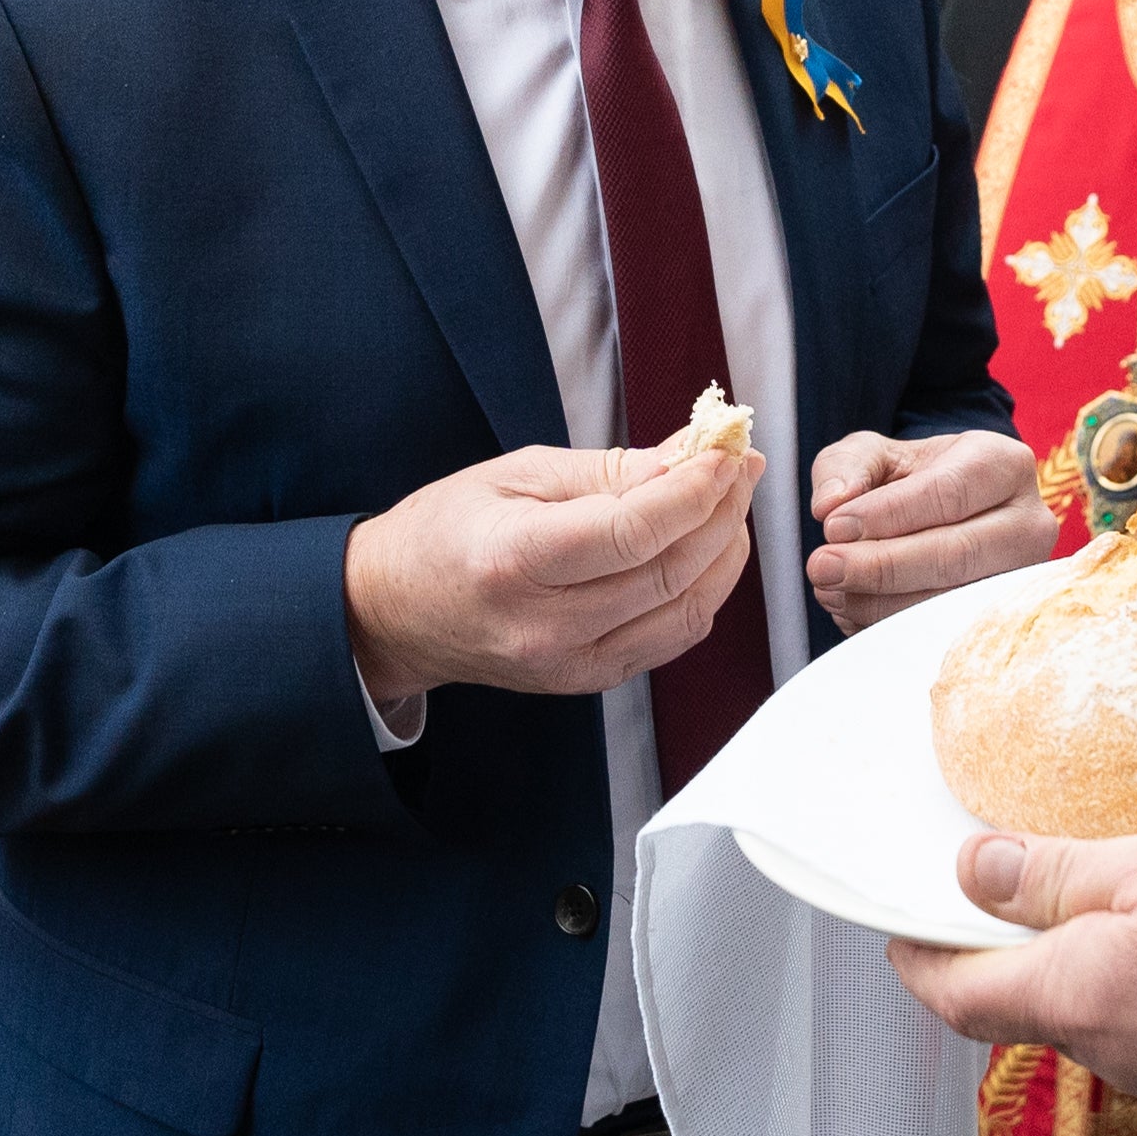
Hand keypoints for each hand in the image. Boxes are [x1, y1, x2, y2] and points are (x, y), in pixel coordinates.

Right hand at [343, 434, 760, 708]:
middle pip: (669, 572)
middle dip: (721, 512)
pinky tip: (706, 548)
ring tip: (730, 501)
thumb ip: (608, 470)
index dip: (693, 493)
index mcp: (514, 561)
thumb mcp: (517, 474)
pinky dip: (703, 590)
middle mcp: (544, 626)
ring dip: (724, 552)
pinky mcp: (588, 681)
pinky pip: (672, 637)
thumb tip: (689, 457)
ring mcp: (569, 664)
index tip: (726, 454)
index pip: (631, 534)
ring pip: (685, 611)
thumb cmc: (447, 530)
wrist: (396, 611)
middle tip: (740, 465)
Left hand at [802, 427, 1061, 629]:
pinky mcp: (1003, 622)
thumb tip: (832, 504)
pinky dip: (891, 628)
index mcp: (1004, 465)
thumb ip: (847, 467)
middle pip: (956, 554)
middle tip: (822, 568)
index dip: (889, 514)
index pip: (949, 492)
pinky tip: (852, 612)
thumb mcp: (876, 455)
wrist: (948, 516)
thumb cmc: (911, 481)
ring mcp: (1022, 580)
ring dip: (879, 604)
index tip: (833, 528)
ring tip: (830, 591)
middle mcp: (1028, 523)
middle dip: (882, 566)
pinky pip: (945, 635)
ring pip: (951, 603)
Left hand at [884, 823, 1136, 1126]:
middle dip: (1031, 957)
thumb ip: (1058, 876)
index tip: (904, 932)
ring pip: (1112, 1021)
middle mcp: (1112, 1058)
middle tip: (1038, 891)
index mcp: (1073, 999)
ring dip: (1112, 972)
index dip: (922, 963)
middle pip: (1039, 1007)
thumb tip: (973, 872)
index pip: (960, 997)